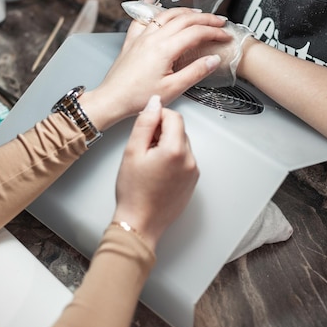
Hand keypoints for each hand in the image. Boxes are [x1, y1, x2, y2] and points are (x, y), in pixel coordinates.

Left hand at [79, 7, 230, 129]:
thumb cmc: (137, 97)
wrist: (112, 99)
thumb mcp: (173, 89)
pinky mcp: (132, 40)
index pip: (196, 32)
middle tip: (219, 22)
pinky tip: (163, 15)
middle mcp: (153, 38)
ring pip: (166, 14)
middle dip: (206, 19)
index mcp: (164, 49)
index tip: (225, 35)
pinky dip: (159, 13)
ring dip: (185, 12)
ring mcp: (141, 36)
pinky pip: (146, 18)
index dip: (214, 32)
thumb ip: (196, 72)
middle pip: (184, 19)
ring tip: (198, 15)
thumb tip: (213, 60)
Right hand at [113, 95, 197, 249]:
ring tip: (149, 162)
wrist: (140, 223)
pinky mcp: (192, 181)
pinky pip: (185, 160)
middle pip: (179, 130)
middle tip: (143, 148)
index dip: (157, 117)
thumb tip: (154, 103)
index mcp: (176, 150)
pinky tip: (157, 172)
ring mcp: (193, 172)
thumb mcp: (132, 151)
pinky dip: (172, 159)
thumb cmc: (133, 192)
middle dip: (162, 132)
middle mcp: (190, 160)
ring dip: (167, 145)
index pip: (174, 117)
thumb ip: (145, 123)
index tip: (145, 128)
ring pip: (182, 144)